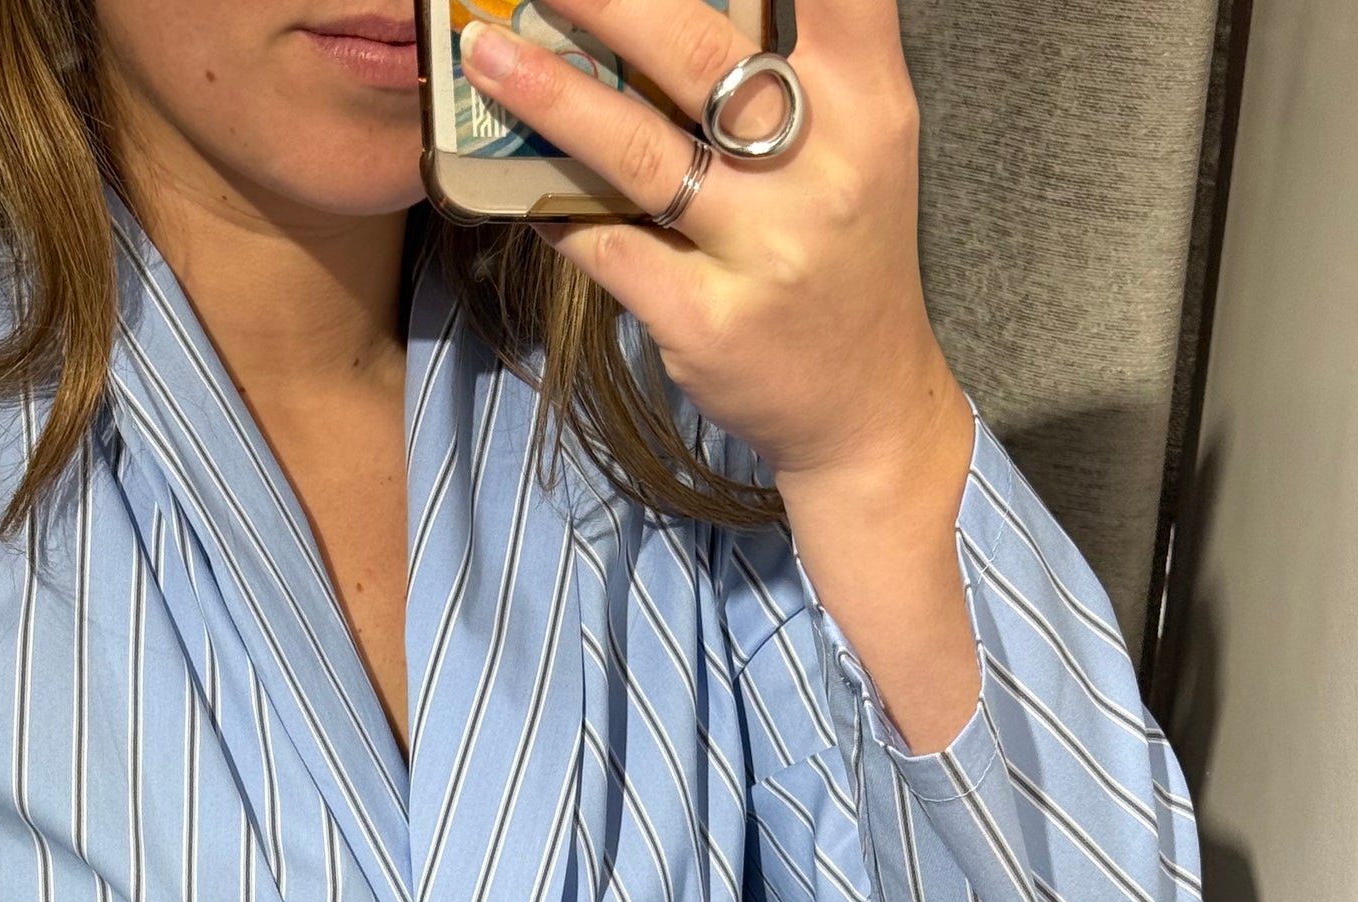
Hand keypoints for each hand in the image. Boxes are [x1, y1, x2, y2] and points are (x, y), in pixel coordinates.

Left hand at [460, 0, 982, 746]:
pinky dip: (559, 211)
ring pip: (639, 150)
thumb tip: (672, 10)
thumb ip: (807, 60)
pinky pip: (609, 248)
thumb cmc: (846, 255)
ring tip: (488, 56)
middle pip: (699, 53)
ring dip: (552, 97)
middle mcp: (822, 168)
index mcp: (869, 103)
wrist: (863, 405)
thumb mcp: (860, 142)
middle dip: (607, 2)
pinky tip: (520, 186)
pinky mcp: (704, 319)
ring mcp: (761, 250)